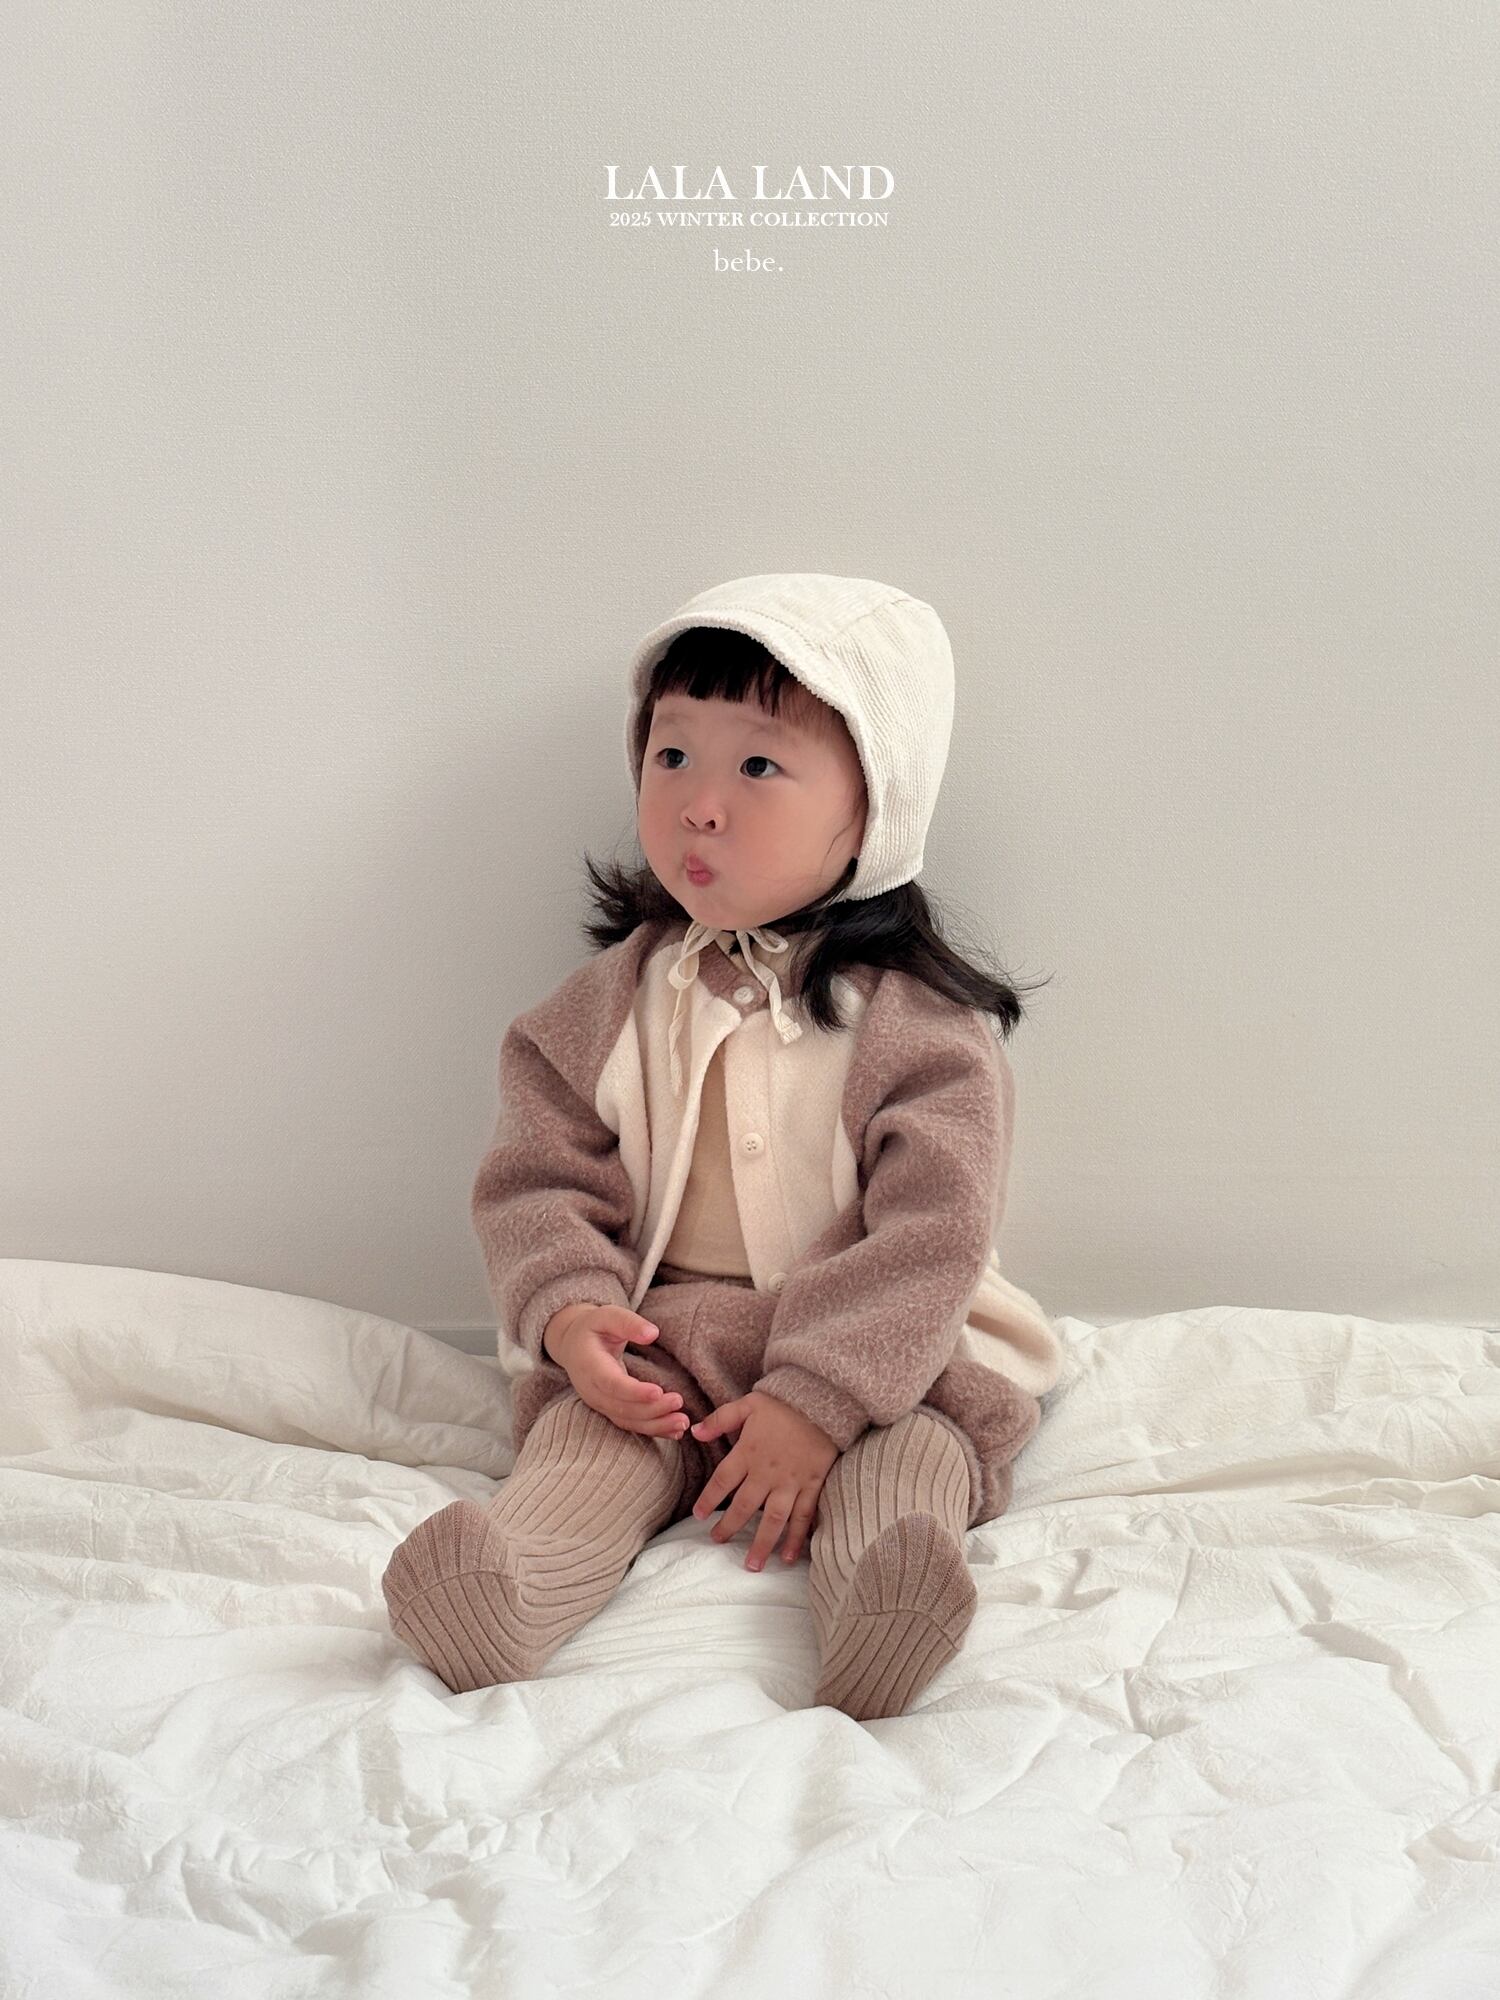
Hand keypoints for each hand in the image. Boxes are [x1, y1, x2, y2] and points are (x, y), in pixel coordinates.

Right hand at [544, 1304, 690, 1439]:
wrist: (573, 1345)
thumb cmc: (594, 1328)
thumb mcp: (607, 1316)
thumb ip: (628, 1323)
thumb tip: (653, 1333)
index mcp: (589, 1365)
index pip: (611, 1383)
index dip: (634, 1391)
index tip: (658, 1392)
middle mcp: (592, 1390)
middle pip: (622, 1407)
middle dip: (652, 1409)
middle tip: (679, 1402)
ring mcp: (599, 1403)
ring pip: (627, 1420)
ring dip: (655, 1425)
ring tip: (682, 1423)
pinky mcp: (609, 1410)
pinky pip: (630, 1424)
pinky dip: (652, 1429)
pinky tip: (674, 1431)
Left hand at [689, 1390, 838, 1571]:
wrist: (823, 1402)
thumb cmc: (783, 1403)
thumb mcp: (748, 1403)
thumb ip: (720, 1419)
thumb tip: (694, 1431)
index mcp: (749, 1452)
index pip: (722, 1480)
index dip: (709, 1499)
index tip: (699, 1516)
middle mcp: (767, 1472)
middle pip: (744, 1506)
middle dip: (729, 1527)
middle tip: (717, 1542)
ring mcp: (791, 1482)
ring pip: (773, 1519)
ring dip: (762, 1543)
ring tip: (752, 1565)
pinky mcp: (812, 1485)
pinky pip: (804, 1516)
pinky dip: (797, 1537)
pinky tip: (789, 1556)